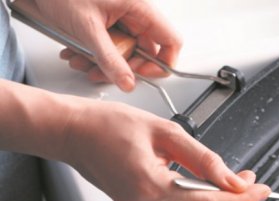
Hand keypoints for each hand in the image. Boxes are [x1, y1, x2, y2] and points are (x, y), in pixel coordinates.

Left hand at [32, 0, 180, 90]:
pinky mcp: (108, 21)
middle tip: (104, 72)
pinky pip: (110, 44)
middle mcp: (134, 12)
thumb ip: (109, 59)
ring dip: (104, 62)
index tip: (142, 74)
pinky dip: (94, 53)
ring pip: (125, 50)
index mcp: (139, 7)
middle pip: (145, 50)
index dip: (161, 63)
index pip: (170, 41)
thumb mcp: (87, 29)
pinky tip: (77, 52)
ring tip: (82, 61)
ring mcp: (121, 17)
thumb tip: (128, 82)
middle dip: (122, 66)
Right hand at [62, 98, 270, 200]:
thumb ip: (204, 158)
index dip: (243, 199)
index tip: (261, 189)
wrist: (74, 134)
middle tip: (250, 183)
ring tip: (236, 188)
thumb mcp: (166, 131)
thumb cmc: (109, 126)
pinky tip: (214, 196)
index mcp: (150, 185)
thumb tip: (233, 178)